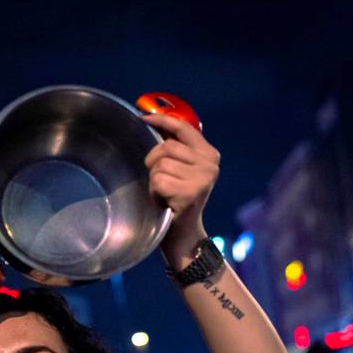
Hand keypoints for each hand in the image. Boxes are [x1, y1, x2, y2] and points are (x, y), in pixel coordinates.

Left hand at [142, 113, 219, 255]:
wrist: (184, 234)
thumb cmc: (177, 199)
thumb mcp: (182, 170)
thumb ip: (176, 147)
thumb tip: (154, 120)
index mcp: (209, 154)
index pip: (183, 127)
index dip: (161, 120)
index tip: (143, 117)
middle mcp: (210, 164)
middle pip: (166, 147)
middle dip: (154, 162)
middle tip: (160, 180)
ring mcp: (202, 179)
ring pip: (160, 164)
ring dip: (154, 179)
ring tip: (164, 192)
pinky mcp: (190, 193)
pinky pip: (158, 181)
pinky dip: (154, 192)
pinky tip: (164, 201)